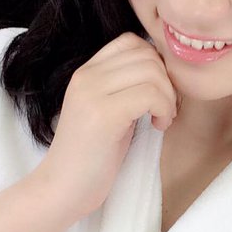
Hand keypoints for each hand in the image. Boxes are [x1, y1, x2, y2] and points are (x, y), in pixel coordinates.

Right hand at [34, 32, 177, 217]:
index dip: (156, 63)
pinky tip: (158, 126)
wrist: (62, 189)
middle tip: (166, 109)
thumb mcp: (108, 111)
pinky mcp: (103, 114)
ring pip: (153, 72)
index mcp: (86, 72)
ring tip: (162, 119)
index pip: (131, 41)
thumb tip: (165, 70)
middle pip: (147, 54)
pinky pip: (151, 94)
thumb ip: (126, 86)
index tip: (158, 93)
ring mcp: (92, 92)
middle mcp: (86, 75)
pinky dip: (164, 109)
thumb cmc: (91, 157)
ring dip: (168, 97)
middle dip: (168, 81)